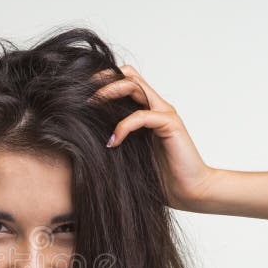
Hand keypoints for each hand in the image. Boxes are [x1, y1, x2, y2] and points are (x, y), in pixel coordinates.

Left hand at [90, 65, 217, 210]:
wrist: (188, 191)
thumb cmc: (159, 177)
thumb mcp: (127, 155)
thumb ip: (114, 141)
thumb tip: (82, 139)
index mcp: (146, 111)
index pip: (126, 81)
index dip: (103, 80)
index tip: (79, 92)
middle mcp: (156, 107)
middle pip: (129, 76)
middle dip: (103, 80)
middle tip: (82, 94)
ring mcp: (164, 114)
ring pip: (135, 87)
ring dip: (109, 92)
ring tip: (91, 105)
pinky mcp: (170, 125)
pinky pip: (142, 116)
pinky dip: (123, 126)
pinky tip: (113, 142)